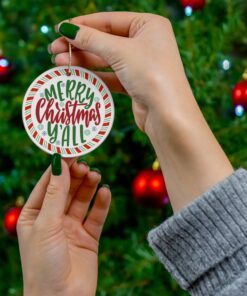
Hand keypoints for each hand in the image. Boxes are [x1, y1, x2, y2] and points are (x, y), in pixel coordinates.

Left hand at [17, 157, 110, 295]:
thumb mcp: (46, 224)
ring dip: (89, 187)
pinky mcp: (88, 237)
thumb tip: (60, 164)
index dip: (59, 168)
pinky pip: (96, 216)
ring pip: (82, 200)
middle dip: (76, 176)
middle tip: (86, 165)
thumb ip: (56, 193)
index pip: (47, 184)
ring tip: (96, 175)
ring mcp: (71, 228)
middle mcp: (53, 219)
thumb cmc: (43, 264)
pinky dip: (101, 203)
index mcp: (35, 215)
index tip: (71, 152)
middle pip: (66, 190)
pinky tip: (105, 192)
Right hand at [49, 12, 190, 132]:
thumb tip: (67, 29)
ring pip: (106, 59)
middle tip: (54, 50)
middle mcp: (146, 43)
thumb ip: (92, 39)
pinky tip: (77, 75)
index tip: (60, 29)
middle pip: (105, 40)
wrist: (168, 115)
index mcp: (149, 25)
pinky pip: (111, 75)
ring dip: (83, 61)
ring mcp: (141, 64)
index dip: (83, 24)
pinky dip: (94, 75)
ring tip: (59, 63)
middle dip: (79, 45)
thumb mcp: (120, 51)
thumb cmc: (151, 75)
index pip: (109, 20)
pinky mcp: (136, 83)